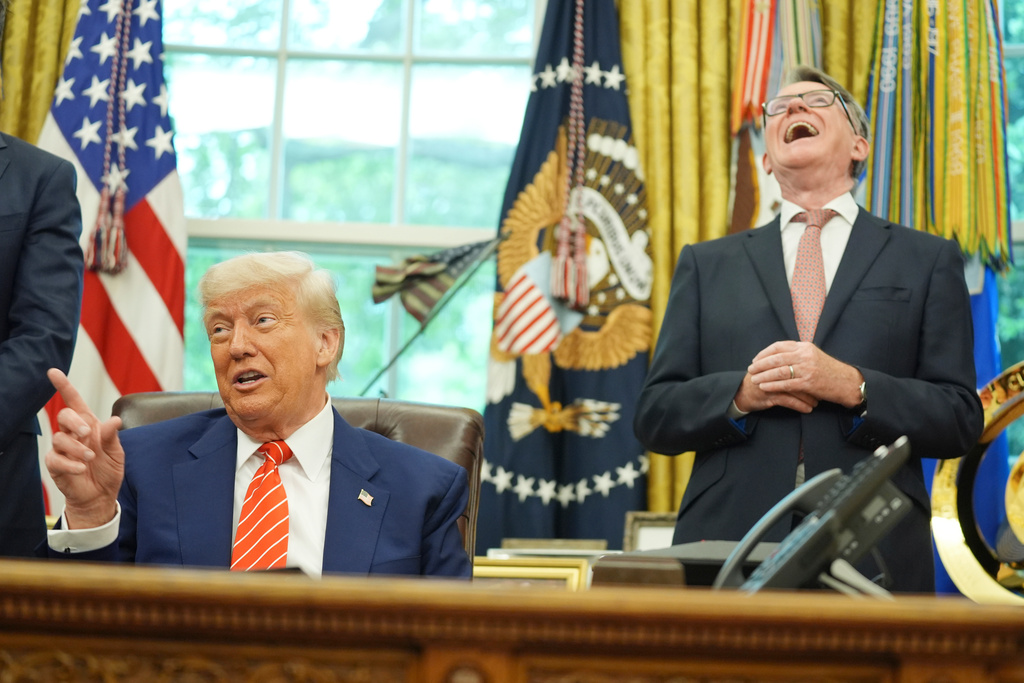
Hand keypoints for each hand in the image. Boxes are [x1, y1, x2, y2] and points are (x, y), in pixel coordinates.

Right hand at [44, 368, 124, 528]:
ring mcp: (62, 449)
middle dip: (74, 422)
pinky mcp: (55, 464)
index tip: (53, 372)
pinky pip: (56, 459)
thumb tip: (114, 420)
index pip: (74, 402)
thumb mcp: (117, 453)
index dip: (64, 386)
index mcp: (89, 425)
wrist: (101, 495)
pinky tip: (82, 469)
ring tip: (91, 458)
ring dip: (77, 448)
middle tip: (87, 434)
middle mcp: (73, 434)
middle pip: (63, 416)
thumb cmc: (108, 470)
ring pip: (59, 438)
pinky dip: (71, 464)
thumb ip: (112, 437)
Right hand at [734, 365, 817, 413]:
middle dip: (811, 384)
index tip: (821, 377)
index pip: (796, 362)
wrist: (742, 393)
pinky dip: (800, 405)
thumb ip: (784, 361)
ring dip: (808, 397)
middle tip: (822, 391)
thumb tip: (805, 360)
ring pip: (794, 388)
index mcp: (774, 360)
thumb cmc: (759, 380)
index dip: (809, 370)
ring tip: (816, 402)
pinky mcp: (769, 395)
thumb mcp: (770, 368)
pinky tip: (808, 409)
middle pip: (798, 374)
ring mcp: (771, 383)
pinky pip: (788, 401)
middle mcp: (773, 370)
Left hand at [739, 341, 862, 409]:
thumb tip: (777, 355)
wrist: (847, 382)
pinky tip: (764, 387)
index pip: (779, 346)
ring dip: (763, 375)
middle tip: (750, 370)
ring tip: (754, 379)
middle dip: (760, 364)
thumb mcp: (813, 356)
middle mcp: (805, 355)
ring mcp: (807, 368)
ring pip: (779, 371)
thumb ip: (797, 354)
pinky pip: (785, 384)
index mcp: (804, 346)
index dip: (764, 353)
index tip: (756, 359)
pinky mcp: (808, 382)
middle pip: (776, 358)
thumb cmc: (829, 370)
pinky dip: (772, 385)